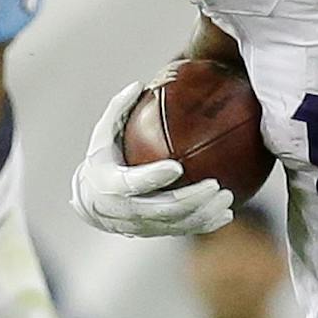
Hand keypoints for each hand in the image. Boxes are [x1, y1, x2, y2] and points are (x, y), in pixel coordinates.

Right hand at [70, 80, 232, 237]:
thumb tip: (139, 84)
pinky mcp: (155, 232)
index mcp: (111, 184)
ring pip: (176, 224)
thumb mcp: (102, 135)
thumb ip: (119, 109)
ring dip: (203, 213)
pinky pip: (183, 231)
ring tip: (227, 198)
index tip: (177, 167)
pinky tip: (227, 215)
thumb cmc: (101, 161)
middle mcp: (126, 210)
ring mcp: (142, 225)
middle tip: (215, 185)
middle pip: (162, 209)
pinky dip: (205, 224)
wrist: (90, 204)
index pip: (134, 183)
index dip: (154, 177)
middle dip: (190, 200)